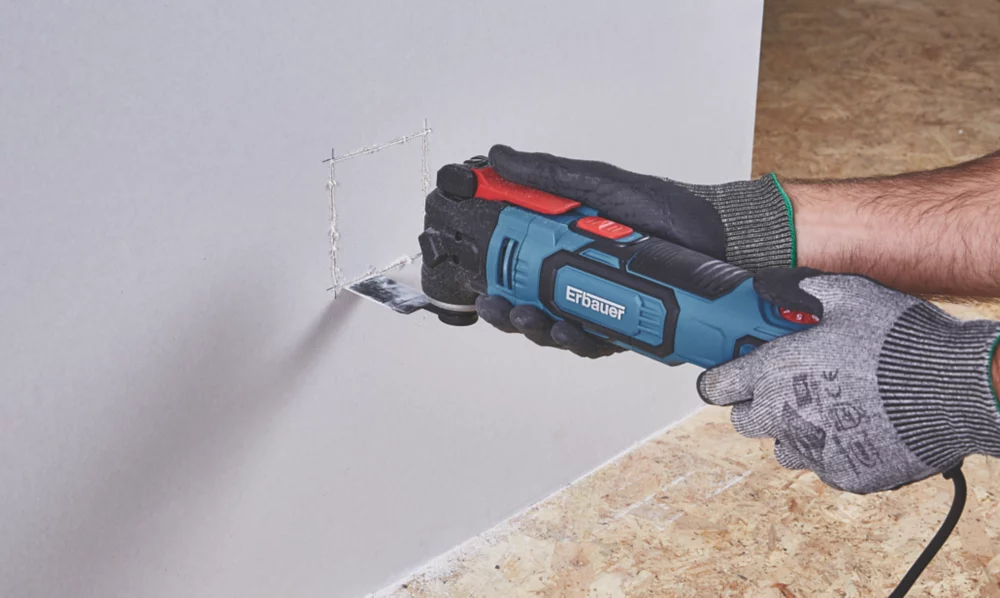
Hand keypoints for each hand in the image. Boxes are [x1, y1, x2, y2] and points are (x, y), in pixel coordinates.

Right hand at [476, 144, 796, 356]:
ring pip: (553, 329)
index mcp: (563, 248)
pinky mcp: (623, 327)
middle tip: (496, 305)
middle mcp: (577, 280)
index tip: (474, 275)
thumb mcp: (598, 184)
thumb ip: (547, 175)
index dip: (490, 277)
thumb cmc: (663, 210)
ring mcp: (599, 306)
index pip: (515, 268)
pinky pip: (591, 341)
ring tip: (529, 317)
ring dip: (534, 329)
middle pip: (526, 306)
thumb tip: (499, 157)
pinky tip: (566, 328)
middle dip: (505, 313)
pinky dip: (575, 339)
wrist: (717, 235)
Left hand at [698, 268, 999, 493]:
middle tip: (789, 388)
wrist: (957, 389)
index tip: (732, 376)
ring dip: (797, 431)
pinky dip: (837, 451)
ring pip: (785, 448)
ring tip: (832, 408)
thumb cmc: (900, 340)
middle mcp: (785, 416)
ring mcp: (815, 451)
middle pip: (745, 421)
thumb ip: (803, 290)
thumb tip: (777, 284)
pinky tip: (863, 427)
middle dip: (760, 405)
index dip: (722, 380)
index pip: (716, 387)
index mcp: (775, 372)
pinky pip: (826, 467)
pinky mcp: (846, 476)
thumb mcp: (848, 294)